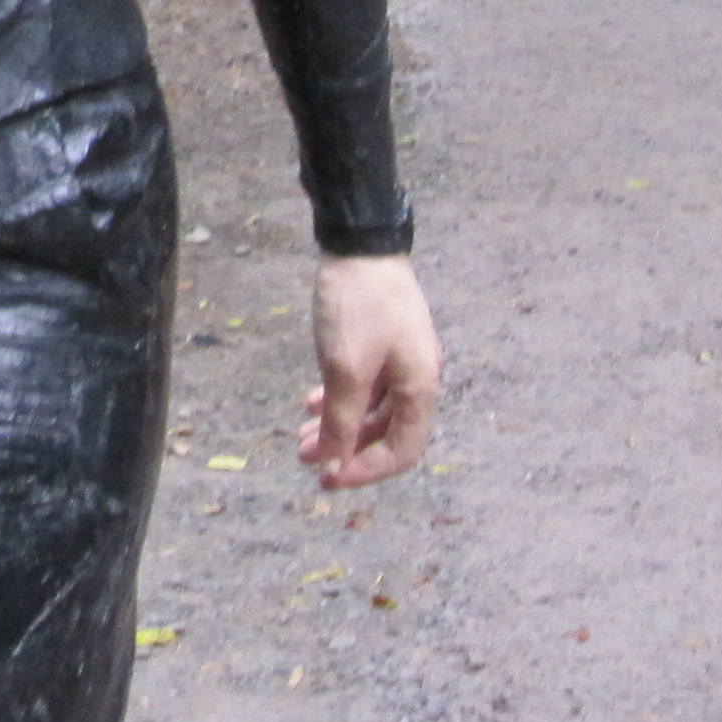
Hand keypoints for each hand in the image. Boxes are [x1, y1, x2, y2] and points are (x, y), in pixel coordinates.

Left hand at [298, 253, 440, 489]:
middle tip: (306, 460)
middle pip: (387, 433)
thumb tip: (334, 465)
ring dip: (338, 426)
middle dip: (346, 450)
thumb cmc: (358, 306)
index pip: (403, 451)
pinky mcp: (381, 342)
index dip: (366, 471)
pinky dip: (339, 399)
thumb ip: (341, 421)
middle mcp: (416, 378)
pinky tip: (311, 403)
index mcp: (420, 389)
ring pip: (371, 410)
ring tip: (301, 437)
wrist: (360, 243)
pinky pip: (365, 385)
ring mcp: (400, 359)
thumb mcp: (345, 369)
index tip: (328, 479)